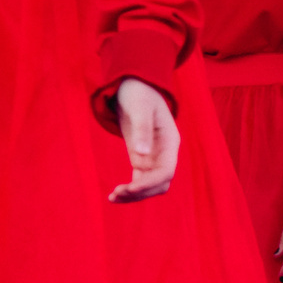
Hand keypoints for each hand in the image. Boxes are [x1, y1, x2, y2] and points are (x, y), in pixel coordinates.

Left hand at [108, 77, 181, 202]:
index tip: (130, 188)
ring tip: (113, 198)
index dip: (149, 183)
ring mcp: (153, 157)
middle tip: (117, 194)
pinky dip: (129, 189)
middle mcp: (165, 153)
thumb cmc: (138, 92)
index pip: (166, 171)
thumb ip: (142, 129)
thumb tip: (142, 155)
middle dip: (141, 192)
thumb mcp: (139, 107)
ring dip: (134, 195)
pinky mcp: (141, 158)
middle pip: (159, 183)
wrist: (133, 85)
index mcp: (170, 142)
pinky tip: (115, 195)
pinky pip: (139, 180)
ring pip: (149, 185)